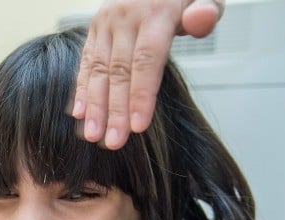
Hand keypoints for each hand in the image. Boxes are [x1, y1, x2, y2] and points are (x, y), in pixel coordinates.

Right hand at [73, 0, 223, 149]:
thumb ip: (206, 10)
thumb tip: (201, 18)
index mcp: (155, 11)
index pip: (146, 60)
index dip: (141, 95)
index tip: (138, 126)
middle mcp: (125, 16)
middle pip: (119, 71)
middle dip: (115, 110)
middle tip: (113, 142)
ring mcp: (106, 22)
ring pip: (98, 69)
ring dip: (94, 105)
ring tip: (93, 135)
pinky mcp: (95, 28)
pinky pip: (86, 61)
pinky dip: (81, 89)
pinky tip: (79, 113)